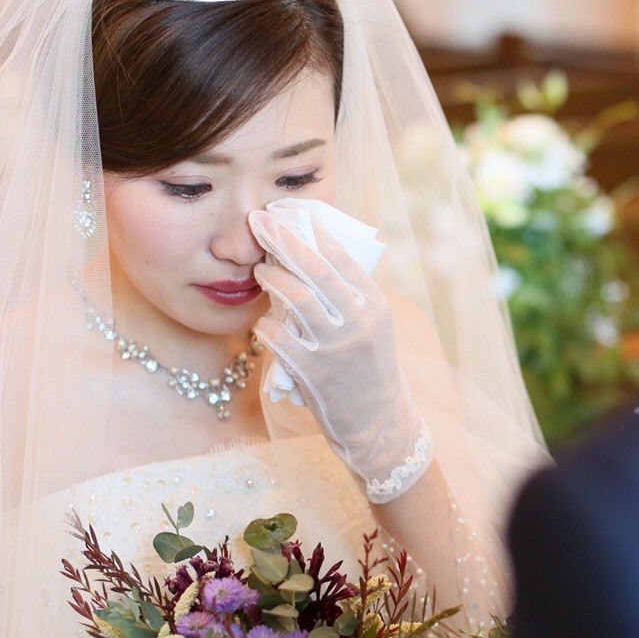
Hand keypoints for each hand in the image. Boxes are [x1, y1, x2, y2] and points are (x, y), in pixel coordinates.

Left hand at [248, 210, 431, 501]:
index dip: (311, 232)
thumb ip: (348, 296)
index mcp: (375, 304)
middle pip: (316, 269)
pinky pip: (280, 340)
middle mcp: (359, 321)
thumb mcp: (372, 327)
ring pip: (296, 300)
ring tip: (260, 270)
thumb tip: (307, 256)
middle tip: (260, 221)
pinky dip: (266, 327)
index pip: (341, 257)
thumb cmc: (368, 369)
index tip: (289, 214)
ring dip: (272, 279)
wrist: (378, 423)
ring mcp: (337, 348)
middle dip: (284, 241)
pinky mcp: (315, 374)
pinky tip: (261, 323)